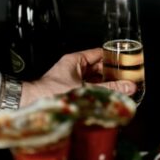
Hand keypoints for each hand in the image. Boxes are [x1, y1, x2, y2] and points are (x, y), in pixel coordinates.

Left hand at [21, 48, 136, 106]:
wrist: (30, 106)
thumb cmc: (50, 94)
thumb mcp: (86, 89)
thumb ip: (110, 88)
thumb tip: (129, 87)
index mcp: (75, 61)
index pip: (100, 53)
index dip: (114, 57)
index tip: (127, 62)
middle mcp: (73, 69)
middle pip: (99, 68)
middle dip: (113, 74)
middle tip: (127, 79)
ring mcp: (71, 80)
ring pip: (94, 79)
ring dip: (106, 85)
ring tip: (120, 89)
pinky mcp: (70, 91)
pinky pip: (88, 89)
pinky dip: (98, 92)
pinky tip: (107, 97)